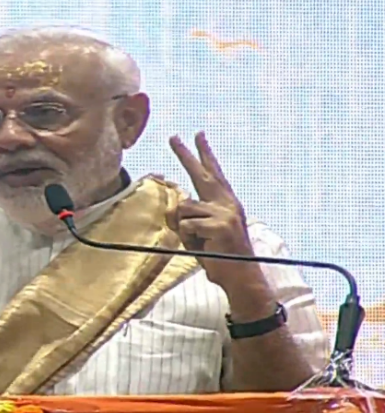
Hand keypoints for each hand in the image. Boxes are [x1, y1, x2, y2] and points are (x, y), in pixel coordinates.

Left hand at [166, 132, 255, 286]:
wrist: (241, 277)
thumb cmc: (219, 256)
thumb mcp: (201, 233)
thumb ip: (188, 218)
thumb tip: (172, 209)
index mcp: (226, 202)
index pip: (213, 173)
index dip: (204, 154)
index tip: (198, 135)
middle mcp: (227, 202)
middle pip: (200, 173)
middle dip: (185, 154)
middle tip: (172, 136)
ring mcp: (225, 212)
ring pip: (183, 208)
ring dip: (183, 228)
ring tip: (200, 242)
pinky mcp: (220, 224)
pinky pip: (186, 226)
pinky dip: (187, 239)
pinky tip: (204, 246)